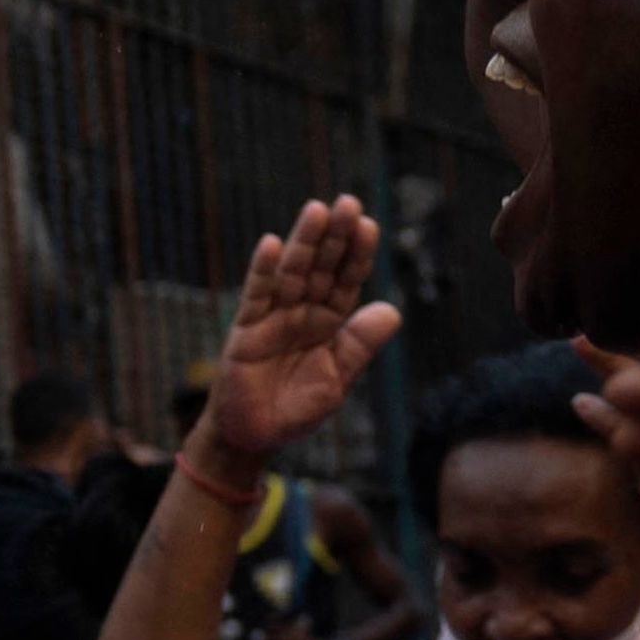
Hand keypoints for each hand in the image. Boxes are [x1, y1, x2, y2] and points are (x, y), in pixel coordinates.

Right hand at [180, 201, 401, 491]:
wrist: (255, 436)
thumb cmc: (297, 409)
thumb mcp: (338, 379)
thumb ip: (360, 344)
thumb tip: (392, 309)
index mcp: (327, 323)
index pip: (346, 281)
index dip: (357, 255)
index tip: (369, 226)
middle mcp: (301, 313)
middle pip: (321, 268)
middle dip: (335, 237)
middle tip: (348, 203)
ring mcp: (273, 318)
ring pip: (291, 273)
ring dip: (303, 242)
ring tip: (317, 210)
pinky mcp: (246, 331)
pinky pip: (256, 296)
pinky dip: (262, 271)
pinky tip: (270, 244)